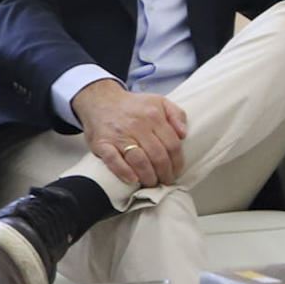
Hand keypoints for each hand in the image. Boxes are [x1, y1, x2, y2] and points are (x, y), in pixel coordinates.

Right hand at [72, 79, 187, 186]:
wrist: (100, 100)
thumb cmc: (134, 106)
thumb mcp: (160, 102)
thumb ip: (177, 115)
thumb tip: (184, 134)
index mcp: (153, 116)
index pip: (172, 145)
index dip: (177, 162)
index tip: (177, 172)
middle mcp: (137, 126)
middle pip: (157, 155)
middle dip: (165, 173)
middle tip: (166, 181)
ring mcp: (119, 135)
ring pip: (139, 160)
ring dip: (148, 176)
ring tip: (152, 183)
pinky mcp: (102, 143)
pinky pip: (113, 160)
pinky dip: (124, 172)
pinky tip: (133, 180)